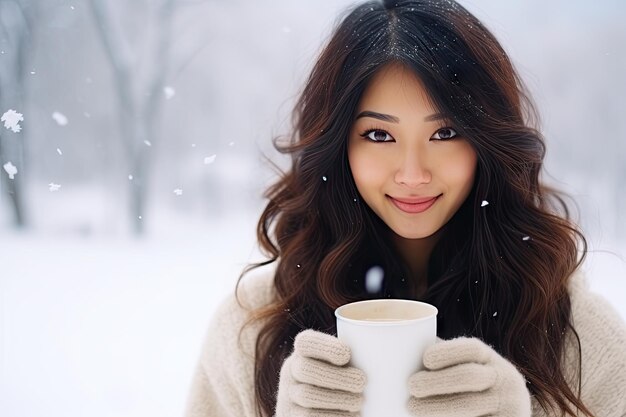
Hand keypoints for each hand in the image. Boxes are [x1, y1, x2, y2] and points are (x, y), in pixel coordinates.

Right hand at [275, 329, 365, 416]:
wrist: (324, 404)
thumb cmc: (345, 376)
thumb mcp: (345, 361)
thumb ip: (361, 353)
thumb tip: (395, 346)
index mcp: (304, 350)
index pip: (305, 342)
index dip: (323, 346)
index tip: (346, 354)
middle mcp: (291, 370)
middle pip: (305, 369)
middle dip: (336, 376)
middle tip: (362, 382)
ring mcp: (289, 394)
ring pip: (307, 394)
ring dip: (336, 398)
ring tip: (359, 402)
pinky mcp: (290, 414)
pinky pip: (307, 416)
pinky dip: (332, 416)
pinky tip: (350, 416)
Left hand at [408, 337, 530, 416]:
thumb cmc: (468, 390)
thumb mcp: (464, 370)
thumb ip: (438, 359)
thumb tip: (394, 342)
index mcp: (490, 359)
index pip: (472, 348)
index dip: (449, 351)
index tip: (426, 359)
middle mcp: (505, 380)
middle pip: (469, 377)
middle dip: (437, 381)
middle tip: (411, 386)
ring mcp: (509, 406)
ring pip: (470, 406)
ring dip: (438, 407)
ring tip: (410, 408)